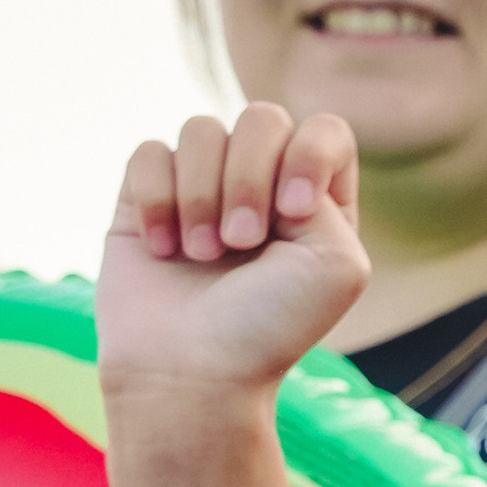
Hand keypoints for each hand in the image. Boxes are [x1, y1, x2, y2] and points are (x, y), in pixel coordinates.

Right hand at [99, 107, 370, 445]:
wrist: (191, 370)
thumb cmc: (269, 327)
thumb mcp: (339, 264)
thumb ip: (328, 190)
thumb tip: (270, 156)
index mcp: (317, 203)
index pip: (323, 130)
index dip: (308, 154)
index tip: (293, 209)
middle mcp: (262, 187)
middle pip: (262, 117)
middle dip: (249, 177)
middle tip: (241, 243)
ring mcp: (202, 186)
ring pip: (201, 129)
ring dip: (202, 195)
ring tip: (202, 256)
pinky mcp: (147, 195)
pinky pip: (150, 151)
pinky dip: (158, 199)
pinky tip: (163, 250)